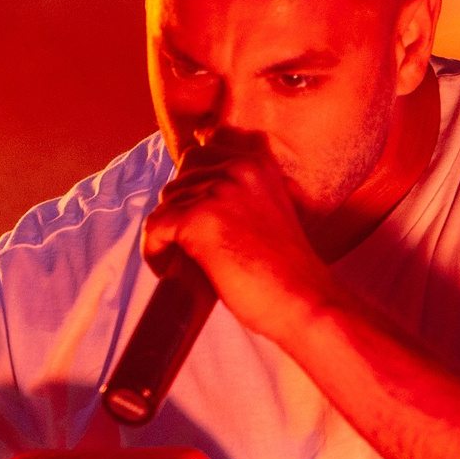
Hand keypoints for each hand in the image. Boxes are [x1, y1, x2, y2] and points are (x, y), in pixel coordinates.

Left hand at [141, 130, 335, 343]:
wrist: (305, 302)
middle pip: (179, 178)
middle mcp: (238, 169)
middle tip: (186, 244)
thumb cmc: (288, 271)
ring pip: (165, 203)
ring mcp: (217, 192)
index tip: (192, 217)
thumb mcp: (270, 213)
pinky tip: (167, 271)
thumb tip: (197, 198)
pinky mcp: (198, 219)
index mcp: (257, 164)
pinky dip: (154, 251)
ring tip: (180, 262)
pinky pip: (154, 227)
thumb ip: (244, 196)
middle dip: (178, 210)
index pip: (201, 155)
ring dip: (166, 233)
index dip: (191, 188)